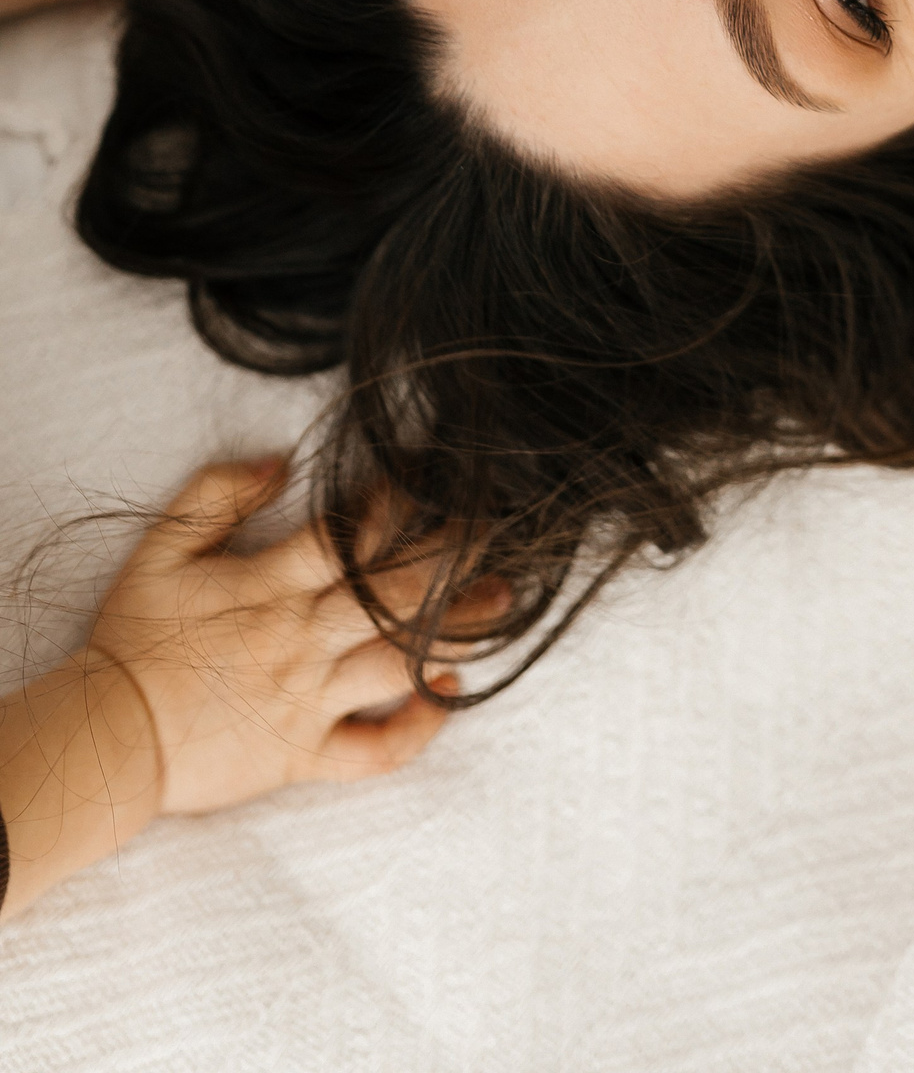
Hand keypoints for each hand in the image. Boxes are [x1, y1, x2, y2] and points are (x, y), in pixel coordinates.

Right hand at [0, 462, 466, 917]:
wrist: (105, 737)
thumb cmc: (133, 638)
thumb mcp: (161, 548)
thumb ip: (216, 493)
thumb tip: (280, 461)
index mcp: (269, 587)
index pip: (353, 534)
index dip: (399, 502)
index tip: (430, 478)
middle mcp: (300, 642)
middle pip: (397, 592)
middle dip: (456, 556)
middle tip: (496, 530)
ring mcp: (306, 703)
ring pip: (401, 662)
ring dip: (460, 630)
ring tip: (503, 602)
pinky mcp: (302, 757)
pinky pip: (372, 752)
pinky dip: (417, 728)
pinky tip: (448, 693)